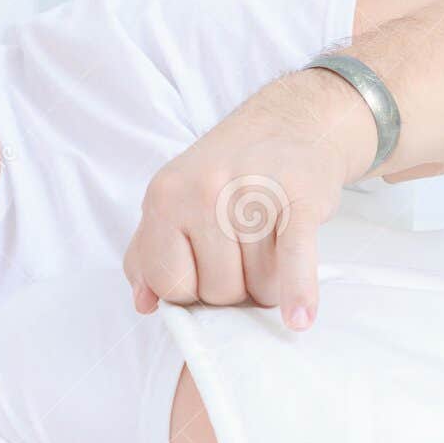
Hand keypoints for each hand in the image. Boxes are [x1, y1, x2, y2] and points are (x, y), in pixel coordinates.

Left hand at [122, 70, 364, 329]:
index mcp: (164, 197)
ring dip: (270, 284)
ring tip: (270, 246)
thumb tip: (143, 302)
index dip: (190, 292)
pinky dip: (299, 293)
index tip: (203, 273)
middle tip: (243, 255)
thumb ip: (147, 254)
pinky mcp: (298, 200)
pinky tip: (300, 319)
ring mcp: (251, 195)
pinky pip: (294, 260)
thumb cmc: (225, 173)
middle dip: (234, 288)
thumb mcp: (172, 201)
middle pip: (218, 292)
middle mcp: (203, 193)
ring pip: (260, 287)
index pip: (170, 285)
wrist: (288, 123)